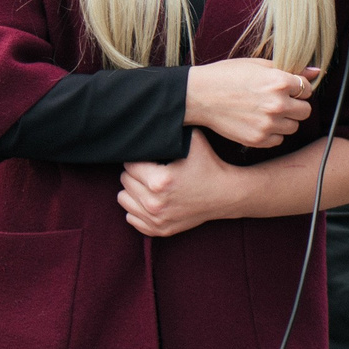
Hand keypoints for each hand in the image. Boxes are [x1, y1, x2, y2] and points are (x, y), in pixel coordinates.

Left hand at [120, 130, 251, 237]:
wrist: (225, 194)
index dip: (138, 158)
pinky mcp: (159, 230)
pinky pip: (131, 218)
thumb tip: (151, 119)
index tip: (149, 157)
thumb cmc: (208, 164)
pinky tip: (150, 199)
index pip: (129, 164)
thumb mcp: (192, 140)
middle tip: (150, 169)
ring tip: (148, 184)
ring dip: (133, 190)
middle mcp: (155, 202)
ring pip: (124, 199)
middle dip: (135, 173)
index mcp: (160, 180)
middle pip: (125, 181)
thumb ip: (169, 131)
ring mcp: (156, 219)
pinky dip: (137, 208)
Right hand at [184, 57, 318, 148]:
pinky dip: (272, 133)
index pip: (307, 89)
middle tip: (278, 101)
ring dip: (285, 120)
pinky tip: (258, 122)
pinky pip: (278, 139)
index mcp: (280, 82)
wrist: (199, 96)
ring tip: (266, 111)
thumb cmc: (227, 75)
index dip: (297, 88)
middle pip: (305, 111)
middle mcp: (277, 104)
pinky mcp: (258, 139)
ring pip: (293, 127)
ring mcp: (268, 124)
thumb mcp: (258, 65)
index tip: (286, 88)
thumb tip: (317, 70)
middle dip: (295, 106)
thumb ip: (291, 69)